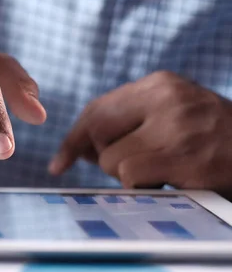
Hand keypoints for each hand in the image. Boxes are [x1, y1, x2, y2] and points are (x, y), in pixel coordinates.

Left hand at [49, 71, 231, 198]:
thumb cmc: (213, 140)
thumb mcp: (172, 116)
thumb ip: (129, 125)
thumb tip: (79, 150)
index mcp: (159, 84)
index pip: (96, 109)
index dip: (73, 138)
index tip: (59, 163)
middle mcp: (166, 98)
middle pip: (96, 131)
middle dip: (99, 156)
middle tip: (126, 165)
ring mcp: (177, 127)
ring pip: (112, 160)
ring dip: (128, 175)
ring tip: (163, 170)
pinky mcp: (186, 157)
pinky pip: (132, 178)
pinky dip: (144, 187)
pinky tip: (172, 181)